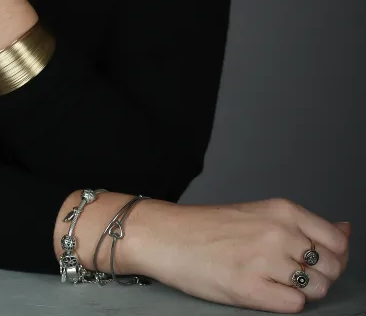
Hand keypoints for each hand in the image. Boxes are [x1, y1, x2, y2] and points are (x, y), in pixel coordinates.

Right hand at [134, 197, 349, 312]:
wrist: (170, 236)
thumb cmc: (212, 227)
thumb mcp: (263, 212)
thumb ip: (306, 224)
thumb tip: (346, 229)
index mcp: (283, 210)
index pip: (337, 241)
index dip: (334, 257)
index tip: (318, 260)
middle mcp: (278, 232)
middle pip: (331, 268)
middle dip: (320, 277)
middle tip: (293, 273)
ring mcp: (266, 260)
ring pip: (316, 290)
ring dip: (303, 292)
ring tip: (276, 282)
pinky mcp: (251, 289)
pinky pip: (294, 306)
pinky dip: (285, 303)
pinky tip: (265, 291)